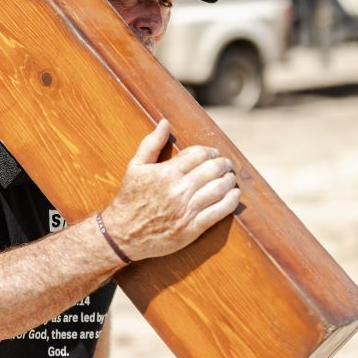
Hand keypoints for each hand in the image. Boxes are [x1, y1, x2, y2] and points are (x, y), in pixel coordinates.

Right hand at [102, 119, 239, 260]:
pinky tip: (235, 195)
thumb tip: (164, 122)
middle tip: (226, 164)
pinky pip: (219, 212)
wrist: (122, 234)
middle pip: (212, 170)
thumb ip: (151, 143)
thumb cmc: (129, 198)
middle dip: (223, 164)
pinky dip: (231, 202)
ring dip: (229, 181)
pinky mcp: (192, 229)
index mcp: (167, 172)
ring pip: (218, 189)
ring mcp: (186, 210)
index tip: (213, 153)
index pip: (198, 154)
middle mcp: (178, 190)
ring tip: (230, 178)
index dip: (210, 151)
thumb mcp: (135, 167)